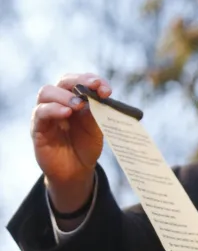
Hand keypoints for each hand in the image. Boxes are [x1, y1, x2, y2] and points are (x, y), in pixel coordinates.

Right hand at [32, 73, 109, 211]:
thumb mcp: (97, 128)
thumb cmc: (87, 146)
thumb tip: (97, 98)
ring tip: (78, 104)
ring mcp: (47, 114)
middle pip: (63, 81)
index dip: (92, 80)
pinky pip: (40, 112)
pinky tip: (66, 113)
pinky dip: (53, 109)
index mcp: (76, 99)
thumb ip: (97, 113)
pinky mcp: (37, 128)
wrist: (77, 170)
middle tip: (93, 88)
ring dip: (64, 95)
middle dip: (79, 81)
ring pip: (47, 92)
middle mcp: (59, 102)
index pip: (80, 81)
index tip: (105, 89)